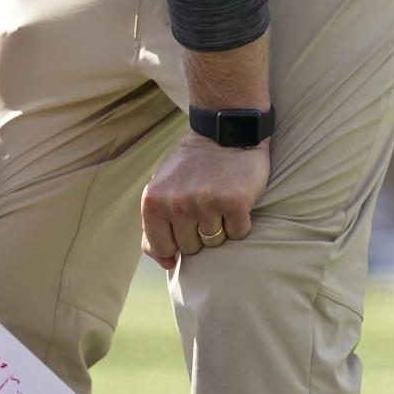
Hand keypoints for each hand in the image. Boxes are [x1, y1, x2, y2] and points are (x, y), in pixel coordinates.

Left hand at [140, 130, 269, 270]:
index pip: (163, 248)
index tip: (185, 226)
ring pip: (215, 243)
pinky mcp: (235, 202)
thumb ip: (155, 226)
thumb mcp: (162, 189)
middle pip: (191, 249)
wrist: (225, 131)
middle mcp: (176, 203)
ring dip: (221, 226)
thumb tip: (166, 261)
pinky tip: (235, 199)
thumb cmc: (192, 167)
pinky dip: (241, 221)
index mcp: (153, 201)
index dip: (176, 244)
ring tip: (219, 199)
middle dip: (199, 233)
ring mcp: (205, 203)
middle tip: (204, 203)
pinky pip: (239, 233)